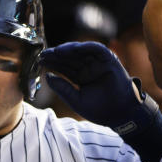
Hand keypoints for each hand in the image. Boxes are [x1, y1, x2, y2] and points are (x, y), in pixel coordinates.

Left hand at [40, 42, 156, 133]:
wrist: (120, 114)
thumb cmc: (100, 110)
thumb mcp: (76, 100)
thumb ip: (62, 88)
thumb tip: (47, 76)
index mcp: (80, 77)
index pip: (64, 67)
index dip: (53, 63)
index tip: (40, 61)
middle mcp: (88, 68)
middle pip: (70, 58)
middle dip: (57, 55)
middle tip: (44, 54)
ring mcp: (98, 63)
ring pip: (81, 51)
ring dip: (68, 49)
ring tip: (56, 51)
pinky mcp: (109, 60)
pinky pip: (97, 49)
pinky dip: (86, 46)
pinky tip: (73, 48)